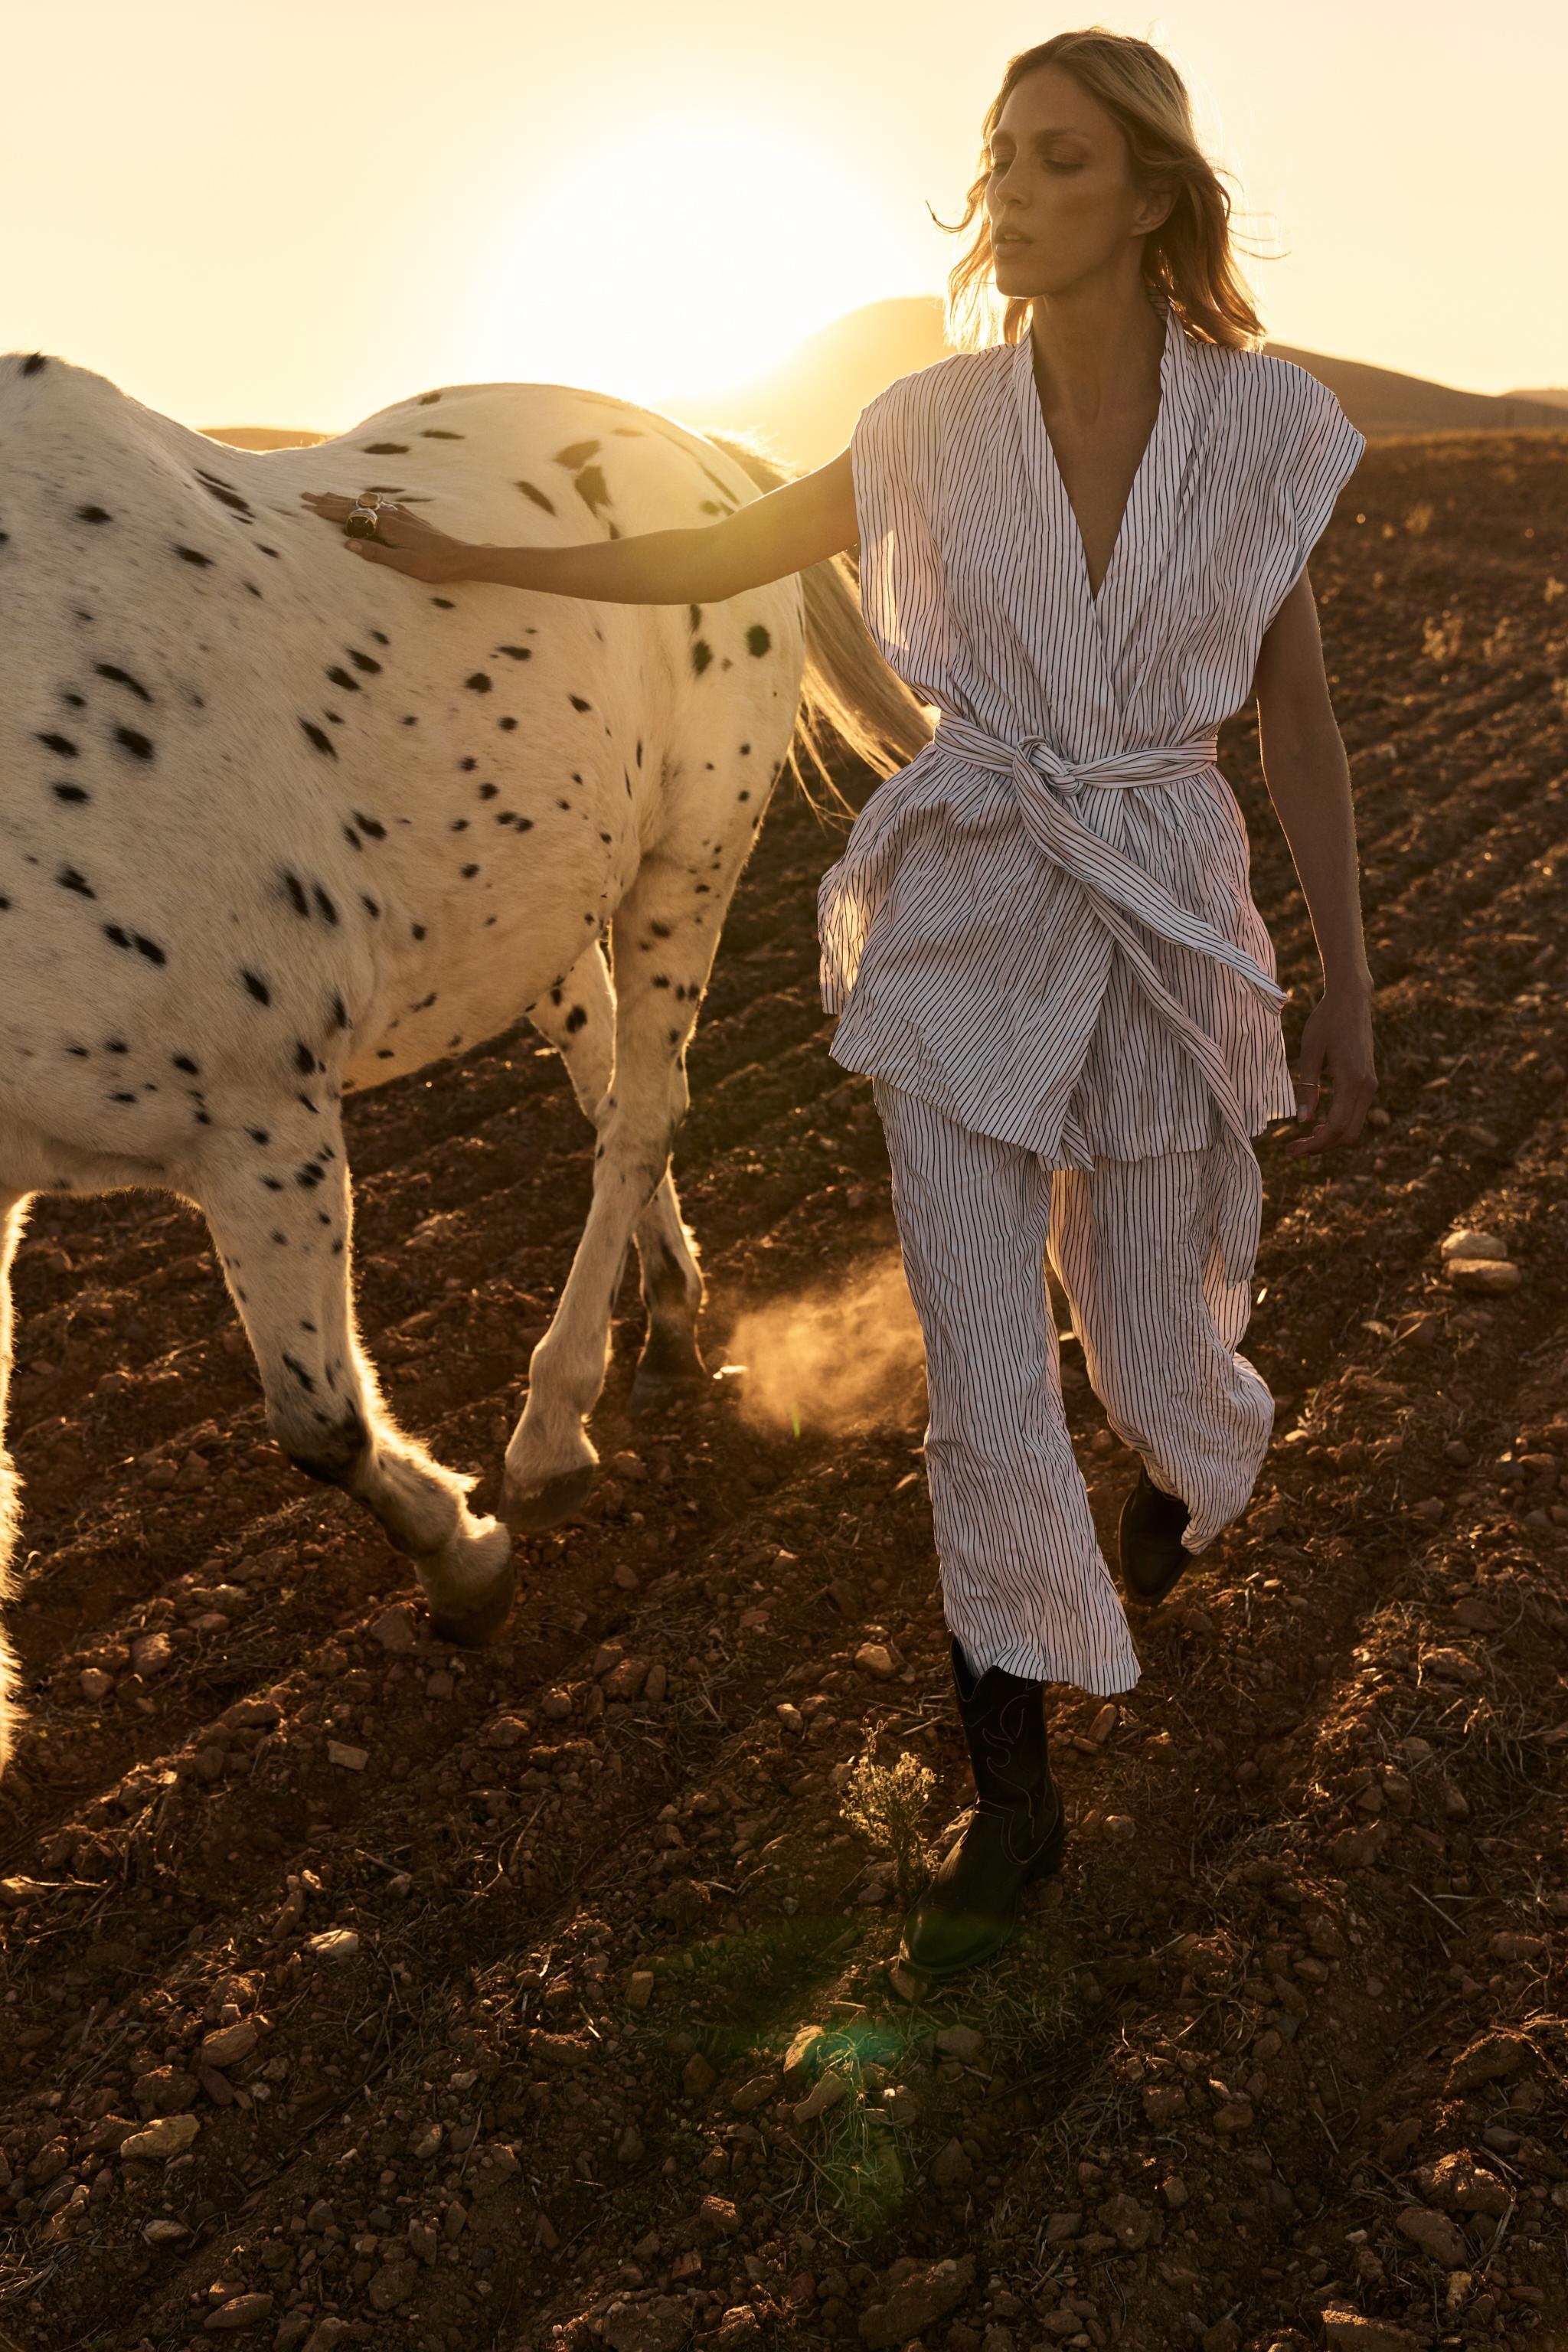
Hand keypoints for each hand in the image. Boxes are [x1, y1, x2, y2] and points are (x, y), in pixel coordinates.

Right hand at [298, 489, 475, 583]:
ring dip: (344, 499)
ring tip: (325, 495)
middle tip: (306, 495)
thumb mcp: (405, 565)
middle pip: (355, 505)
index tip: (308, 507)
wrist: (462, 557)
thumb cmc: (435, 565)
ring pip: (366, 503)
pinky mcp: (409, 518)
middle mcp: (393, 515)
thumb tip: (348, 544)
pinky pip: (380, 505)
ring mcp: (401, 515)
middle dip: (329, 500)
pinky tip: (362, 501)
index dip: (328, 512)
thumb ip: (377, 554)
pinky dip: (364, 502)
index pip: (351, 516)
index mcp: (389, 526)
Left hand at [1282, 983, 1377, 1157]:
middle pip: (1348, 1134)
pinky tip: (1318, 1124)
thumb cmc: (1326, 1021)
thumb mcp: (1310, 1052)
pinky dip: (1338, 1125)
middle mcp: (1367, 1086)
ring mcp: (1370, 1084)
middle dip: (1321, 1147)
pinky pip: (1356, 1113)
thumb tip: (1303, 1121)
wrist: (1351, 998)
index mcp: (1352, 1080)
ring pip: (1354, 1126)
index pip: (1336, 1127)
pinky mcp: (1368, 1081)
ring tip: (1303, 1140)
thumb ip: (1307, 1087)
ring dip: (1330, 1138)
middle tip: (1293, 1150)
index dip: (1315, 1144)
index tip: (1291, 1150)